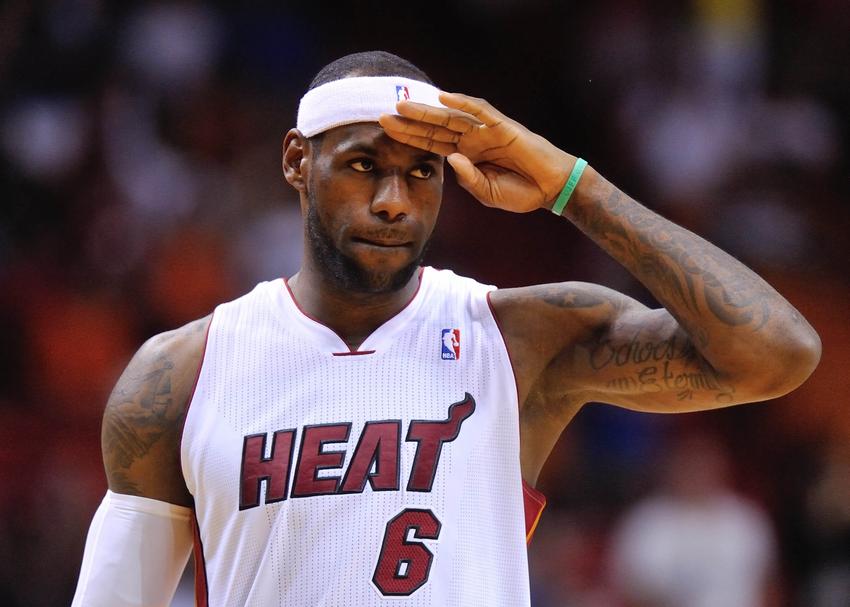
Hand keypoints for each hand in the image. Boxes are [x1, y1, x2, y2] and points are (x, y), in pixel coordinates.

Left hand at [379, 92, 575, 212]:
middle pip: (434, 128)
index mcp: (465, 156)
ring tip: (404, 105)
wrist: (550, 188)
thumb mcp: (487, 193)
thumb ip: (469, 179)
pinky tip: (445, 98)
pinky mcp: (502, 127)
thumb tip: (453, 158)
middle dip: (409, 122)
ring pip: (451, 117)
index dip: (409, 138)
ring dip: (427, 111)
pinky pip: (481, 112)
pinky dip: (463, 104)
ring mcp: (485, 131)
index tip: (385, 131)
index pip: (431, 144)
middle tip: (383, 115)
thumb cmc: (520, 192)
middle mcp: (471, 140)